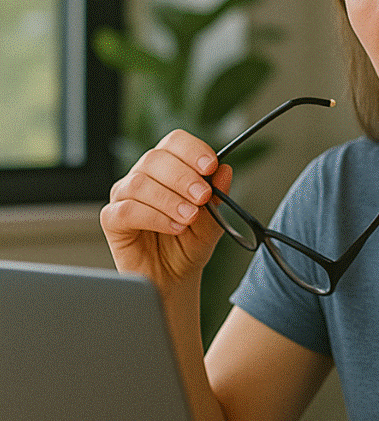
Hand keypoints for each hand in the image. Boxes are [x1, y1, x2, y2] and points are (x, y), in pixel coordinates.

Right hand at [100, 130, 231, 293]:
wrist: (174, 278)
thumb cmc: (189, 245)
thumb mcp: (213, 221)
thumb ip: (218, 197)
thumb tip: (225, 170)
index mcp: (169, 168)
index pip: (175, 142)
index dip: (192, 150)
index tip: (210, 166)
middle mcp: (144, 176)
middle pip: (156, 158)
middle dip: (183, 176)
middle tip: (202, 196)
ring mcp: (125, 196)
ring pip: (140, 183)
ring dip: (170, 199)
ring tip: (189, 217)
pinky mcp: (112, 219)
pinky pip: (127, 210)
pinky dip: (154, 217)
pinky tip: (174, 227)